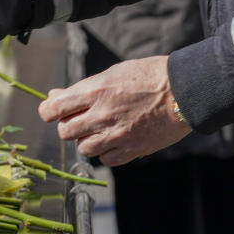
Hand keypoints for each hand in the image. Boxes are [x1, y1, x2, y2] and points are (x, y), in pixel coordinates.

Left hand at [37, 56, 190, 165]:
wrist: (185, 90)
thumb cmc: (149, 77)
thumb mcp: (112, 73)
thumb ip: (81, 88)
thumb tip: (54, 95)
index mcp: (94, 91)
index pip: (53, 109)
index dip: (48, 112)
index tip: (52, 112)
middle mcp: (102, 115)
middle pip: (64, 132)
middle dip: (68, 126)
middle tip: (81, 121)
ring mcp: (116, 134)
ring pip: (83, 148)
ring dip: (87, 140)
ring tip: (100, 130)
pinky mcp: (132, 149)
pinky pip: (105, 160)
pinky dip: (106, 153)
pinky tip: (115, 141)